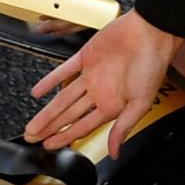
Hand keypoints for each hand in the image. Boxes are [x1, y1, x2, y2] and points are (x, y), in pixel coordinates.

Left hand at [23, 10, 181, 158]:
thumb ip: (123, 127)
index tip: (49, 145)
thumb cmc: (153, 65)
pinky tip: (37, 91)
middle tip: (32, 138)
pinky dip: (49, 81)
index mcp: (112, 105)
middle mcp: (100, 92)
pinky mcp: (85, 57)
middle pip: (68, 116)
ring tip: (32, 125)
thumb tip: (115, 152)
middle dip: (49, 129)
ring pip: (63, 97)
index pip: (82, 127)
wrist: (150, 32)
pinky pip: (63, 71)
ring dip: (46, 111)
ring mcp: (91, 75)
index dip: (65, 137)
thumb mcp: (141, 103)